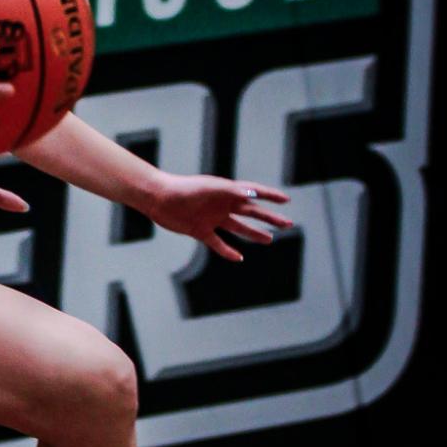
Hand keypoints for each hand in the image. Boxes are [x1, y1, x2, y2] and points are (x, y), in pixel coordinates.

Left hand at [147, 174, 292, 261]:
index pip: (254, 192)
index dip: (271, 195)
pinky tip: (239, 258)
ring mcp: (212, 218)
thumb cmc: (184, 189)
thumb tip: (252, 193)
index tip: (286, 200)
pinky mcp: (200, 231)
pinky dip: (228, 251)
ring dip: (254, 233)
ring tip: (270, 239)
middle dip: (270, 218)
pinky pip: (218, 243)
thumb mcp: (210, 189)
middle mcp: (222, 205)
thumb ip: (231, 191)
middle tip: (288, 224)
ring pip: (238, 228)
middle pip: (251, 212)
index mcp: (226, 191)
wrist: (159, 198)